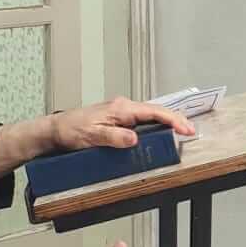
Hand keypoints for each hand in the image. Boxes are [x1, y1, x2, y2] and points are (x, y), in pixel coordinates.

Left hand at [0, 99, 194, 176]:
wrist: (55, 130)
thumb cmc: (71, 131)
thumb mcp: (91, 136)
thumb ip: (114, 137)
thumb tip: (135, 139)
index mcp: (121, 108)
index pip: (153, 112)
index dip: (172, 120)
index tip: (185, 129)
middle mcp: (123, 107)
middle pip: (156, 112)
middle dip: (175, 120)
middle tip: (190, 132)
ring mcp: (121, 113)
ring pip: (151, 115)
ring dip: (167, 122)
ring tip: (181, 131)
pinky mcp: (118, 120)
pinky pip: (142, 121)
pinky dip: (156, 125)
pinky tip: (161, 132)